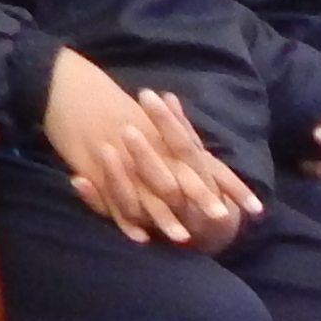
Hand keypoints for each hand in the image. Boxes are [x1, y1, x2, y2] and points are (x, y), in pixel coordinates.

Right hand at [42, 51, 257, 245]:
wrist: (64, 82)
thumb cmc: (105, 99)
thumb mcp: (143, 117)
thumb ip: (173, 139)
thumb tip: (200, 160)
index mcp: (164, 134)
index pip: (207, 162)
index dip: (230, 184)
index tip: (256, 207)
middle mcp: (148, 145)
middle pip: (181, 175)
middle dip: (202, 198)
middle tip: (223, 220)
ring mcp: (122, 158)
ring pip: (147, 191)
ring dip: (165, 217)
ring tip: (183, 238)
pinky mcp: (95, 168)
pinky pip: (113, 198)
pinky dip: (126, 218)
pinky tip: (140, 238)